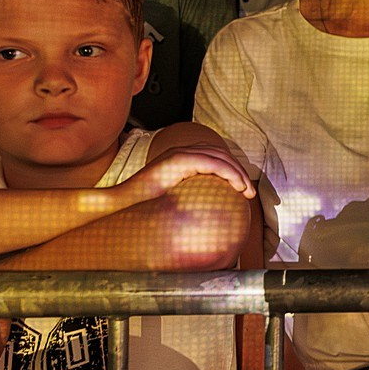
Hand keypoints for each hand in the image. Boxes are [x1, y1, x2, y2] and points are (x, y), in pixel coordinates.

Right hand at [121, 143, 253, 202]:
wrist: (119, 204)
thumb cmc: (143, 208)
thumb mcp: (174, 202)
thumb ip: (190, 200)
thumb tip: (207, 217)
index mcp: (180, 160)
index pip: (214, 157)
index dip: (232, 170)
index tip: (243, 190)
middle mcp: (180, 152)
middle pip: (220, 153)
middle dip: (239, 171)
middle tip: (248, 193)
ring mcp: (178, 154)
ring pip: (219, 156)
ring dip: (237, 172)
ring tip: (245, 191)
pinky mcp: (177, 159)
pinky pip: (210, 162)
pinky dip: (227, 172)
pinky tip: (236, 186)